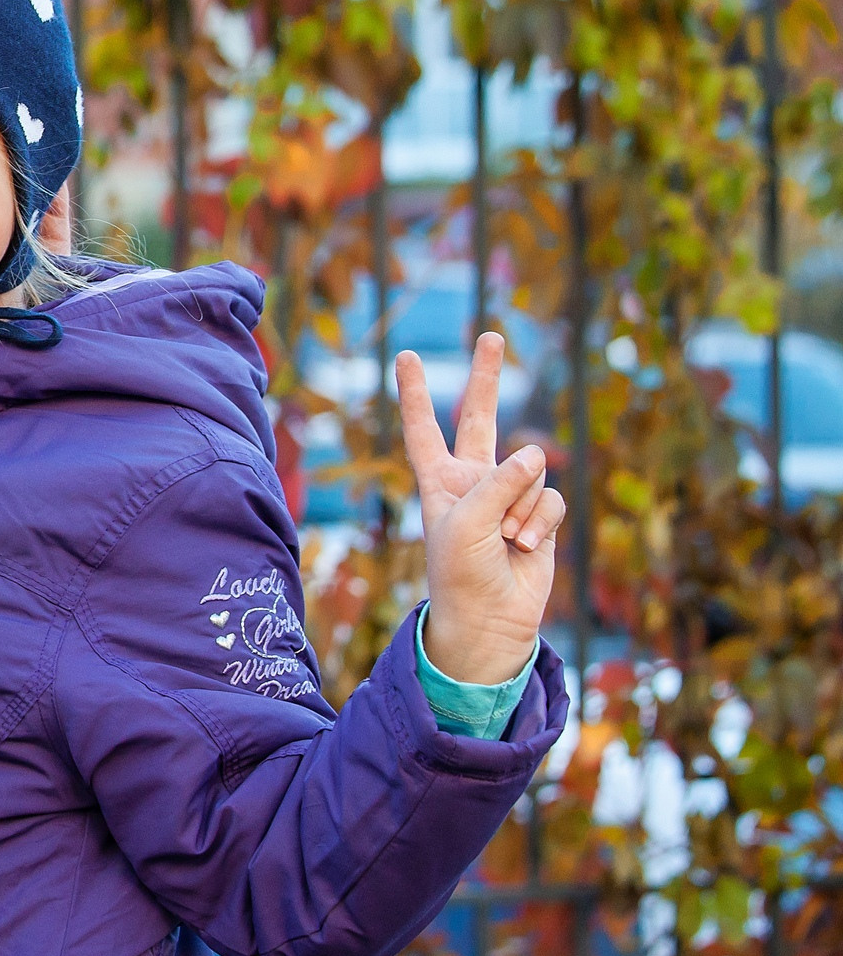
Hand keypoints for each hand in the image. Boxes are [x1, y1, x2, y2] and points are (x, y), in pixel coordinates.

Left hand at [396, 335, 568, 685]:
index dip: (414, 393)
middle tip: (489, 336)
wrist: (489, 619)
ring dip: (519, 507)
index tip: (405, 356)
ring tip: (504, 539)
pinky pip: (550, 498)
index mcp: (439, 480)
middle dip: (486, 378)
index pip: (423, 428)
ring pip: (529, 471)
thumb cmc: (461, 571)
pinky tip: (524, 547)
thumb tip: (534, 453)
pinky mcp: (539, 515)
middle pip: (480, 418)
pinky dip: (539, 523)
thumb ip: (498, 481)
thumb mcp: (466, 521)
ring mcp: (508, 496)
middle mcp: (472, 481)